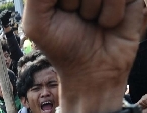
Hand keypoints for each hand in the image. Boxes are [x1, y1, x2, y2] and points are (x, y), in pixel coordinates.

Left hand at [22, 0, 145, 112]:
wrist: (93, 71)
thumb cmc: (62, 46)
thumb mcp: (37, 21)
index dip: (64, 1)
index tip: (60, 11)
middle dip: (73, 2)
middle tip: (75, 17)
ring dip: (91, 9)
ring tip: (92, 21)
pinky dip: (110, 14)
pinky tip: (108, 23)